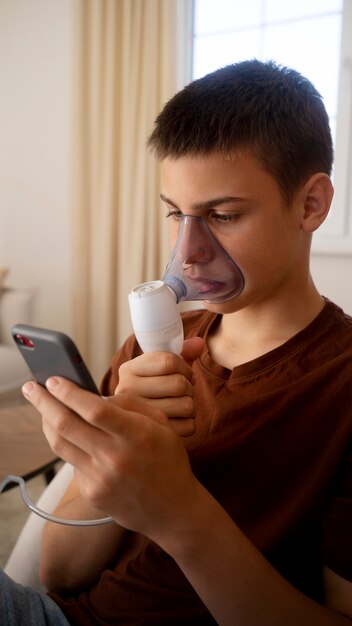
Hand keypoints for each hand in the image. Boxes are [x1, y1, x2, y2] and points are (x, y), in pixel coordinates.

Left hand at [22, 378, 201, 545]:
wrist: (173, 509)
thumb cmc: (168, 460)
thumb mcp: (161, 424)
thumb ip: (130, 405)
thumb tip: (97, 396)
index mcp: (135, 435)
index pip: (93, 408)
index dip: (69, 392)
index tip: (53, 379)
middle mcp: (114, 457)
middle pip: (66, 424)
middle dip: (43, 402)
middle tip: (31, 388)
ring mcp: (100, 478)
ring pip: (60, 444)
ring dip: (46, 422)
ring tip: (42, 408)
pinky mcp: (92, 493)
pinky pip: (72, 462)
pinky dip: (68, 444)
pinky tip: (72, 436)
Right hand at [115, 336, 203, 436]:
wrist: (134, 423)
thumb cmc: (154, 385)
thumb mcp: (161, 366)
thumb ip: (181, 353)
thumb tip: (199, 344)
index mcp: (127, 370)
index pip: (168, 362)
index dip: (184, 366)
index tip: (183, 372)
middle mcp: (126, 393)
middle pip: (179, 384)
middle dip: (188, 385)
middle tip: (183, 390)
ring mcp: (137, 418)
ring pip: (186, 405)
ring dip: (190, 403)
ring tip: (180, 403)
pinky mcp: (152, 438)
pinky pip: (189, 426)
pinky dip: (189, 422)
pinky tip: (178, 419)